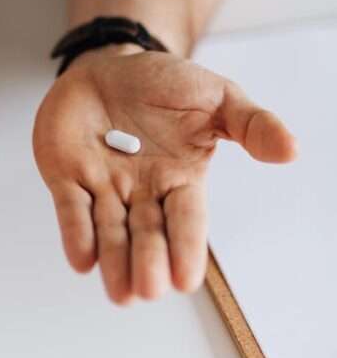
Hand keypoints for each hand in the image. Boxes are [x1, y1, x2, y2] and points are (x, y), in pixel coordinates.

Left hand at [33, 48, 296, 303]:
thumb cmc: (164, 85)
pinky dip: (75, 233)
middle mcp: (142, 192)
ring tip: (121, 292)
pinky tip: (81, 259)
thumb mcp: (216, 97)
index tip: (187, 279)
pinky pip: (71, 208)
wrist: (111, 65)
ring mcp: (103, 186)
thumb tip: (291, 149)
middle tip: (150, 288)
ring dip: (114, 261)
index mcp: (180, 180)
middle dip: (148, 262)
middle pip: (147, 235)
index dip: (186, 248)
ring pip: (109, 232)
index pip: (186, 220)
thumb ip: (250, 124)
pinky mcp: (66, 176)